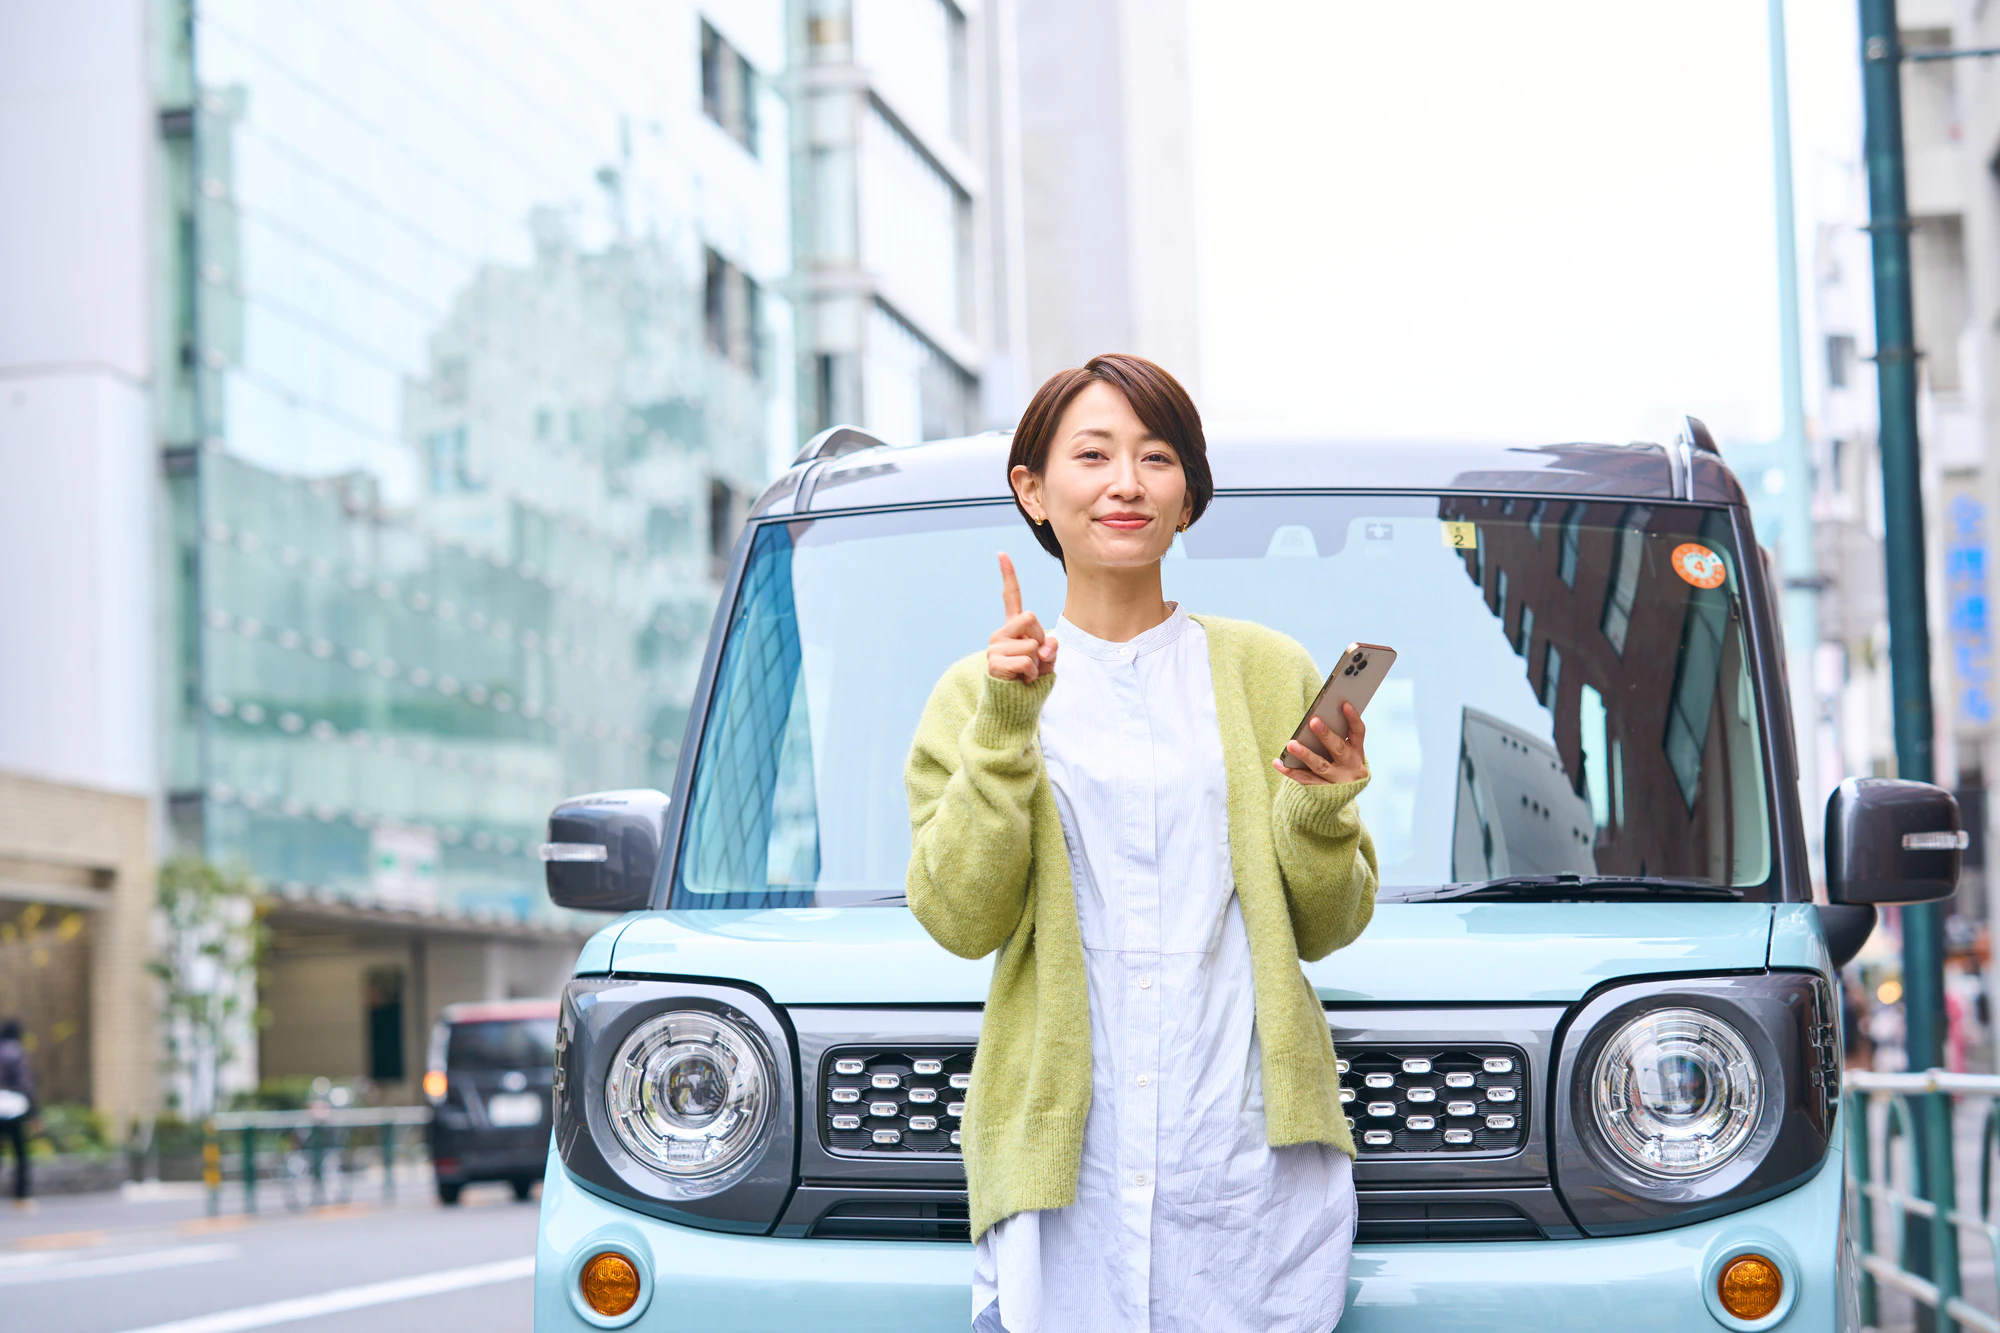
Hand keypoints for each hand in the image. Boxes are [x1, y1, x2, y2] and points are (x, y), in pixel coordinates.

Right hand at [988, 553, 1057, 682]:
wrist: (1014, 705)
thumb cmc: (1032, 680)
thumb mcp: (1048, 661)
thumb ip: (1050, 648)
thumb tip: (1046, 645)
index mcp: (1013, 628)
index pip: (1011, 597)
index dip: (1008, 575)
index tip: (1002, 553)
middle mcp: (1000, 633)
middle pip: (1030, 617)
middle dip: (1041, 638)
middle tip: (1035, 658)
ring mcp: (995, 647)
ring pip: (1031, 643)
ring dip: (1037, 662)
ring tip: (1027, 672)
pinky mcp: (994, 663)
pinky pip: (1026, 662)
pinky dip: (1031, 674)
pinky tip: (1023, 680)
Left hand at [1274, 704, 1367, 785]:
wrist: (1341, 797)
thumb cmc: (1340, 764)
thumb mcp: (1346, 752)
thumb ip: (1337, 737)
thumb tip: (1317, 719)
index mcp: (1357, 752)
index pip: (1358, 732)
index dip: (1353, 718)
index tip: (1345, 703)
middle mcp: (1351, 766)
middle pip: (1338, 749)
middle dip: (1326, 735)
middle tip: (1313, 721)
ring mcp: (1338, 781)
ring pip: (1320, 766)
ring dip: (1305, 754)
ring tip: (1290, 744)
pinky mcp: (1323, 792)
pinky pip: (1305, 780)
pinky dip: (1290, 771)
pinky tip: (1278, 762)